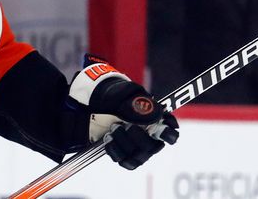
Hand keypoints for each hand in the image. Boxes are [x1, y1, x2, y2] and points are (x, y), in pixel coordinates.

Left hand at [68, 55, 178, 169]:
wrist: (87, 105)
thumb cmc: (108, 95)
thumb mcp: (121, 94)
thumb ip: (138, 104)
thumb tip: (155, 114)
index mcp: (153, 117)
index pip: (170, 130)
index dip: (169, 132)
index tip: (161, 129)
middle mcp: (148, 134)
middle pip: (154, 147)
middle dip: (139, 138)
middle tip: (126, 126)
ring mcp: (135, 146)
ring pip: (140, 157)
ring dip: (126, 145)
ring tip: (113, 130)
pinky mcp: (123, 154)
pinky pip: (126, 162)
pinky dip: (117, 152)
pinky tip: (108, 140)